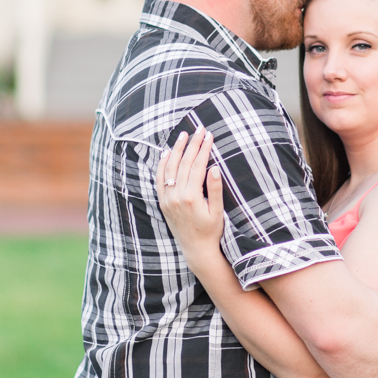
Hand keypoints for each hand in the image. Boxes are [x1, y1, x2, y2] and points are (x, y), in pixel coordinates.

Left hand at [156, 128, 224, 264]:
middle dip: (192, 144)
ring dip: (176, 150)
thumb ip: (215, 189)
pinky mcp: (163, 202)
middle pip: (183, 163)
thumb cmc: (211, 230)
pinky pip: (159, 179)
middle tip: (199, 129)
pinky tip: (166, 153)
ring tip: (184, 135)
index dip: (204, 149)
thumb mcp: (217, 211)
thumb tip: (215, 168)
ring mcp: (167, 199)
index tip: (209, 135)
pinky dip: (162, 165)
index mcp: (191, 197)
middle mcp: (176, 197)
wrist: (196, 249)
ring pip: (169, 168)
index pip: (197, 166)